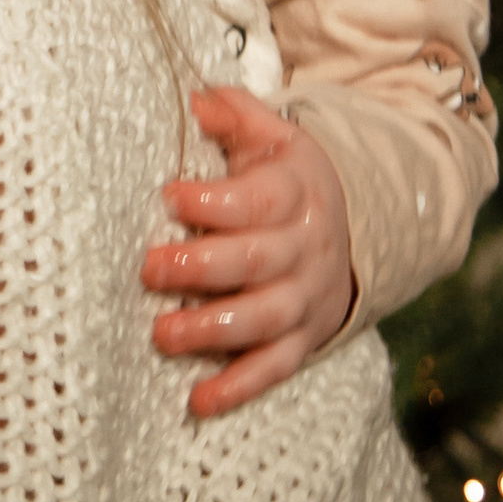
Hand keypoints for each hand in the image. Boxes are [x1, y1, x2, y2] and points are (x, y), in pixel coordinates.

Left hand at [142, 86, 356, 419]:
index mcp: (294, 194)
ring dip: (213, 329)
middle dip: (201, 267)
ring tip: (161, 334)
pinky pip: (273, 368)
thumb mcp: (273, 137)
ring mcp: (304, 299)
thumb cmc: (287, 182)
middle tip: (149, 269)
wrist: (353, 233)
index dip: (214, 201)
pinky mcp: (301, 340)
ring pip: (263, 319)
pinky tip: (198, 401)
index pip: (257, 200)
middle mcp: (302, 249)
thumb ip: (236, 115)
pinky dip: (238, 387)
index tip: (169, 197)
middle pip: (256, 261)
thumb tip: (196, 100)